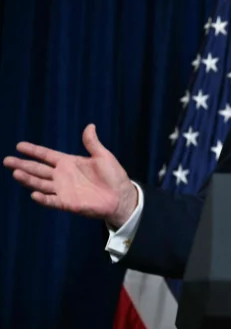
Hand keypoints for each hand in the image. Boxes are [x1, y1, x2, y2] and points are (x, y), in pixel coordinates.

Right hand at [3, 124, 136, 227]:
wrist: (121, 196)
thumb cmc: (113, 176)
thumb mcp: (103, 156)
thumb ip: (92, 143)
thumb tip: (90, 126)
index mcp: (69, 162)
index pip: (46, 155)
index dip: (33, 150)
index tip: (19, 145)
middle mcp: (62, 176)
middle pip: (38, 169)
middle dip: (22, 164)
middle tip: (6, 160)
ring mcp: (63, 189)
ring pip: (40, 183)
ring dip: (28, 179)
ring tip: (16, 173)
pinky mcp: (67, 203)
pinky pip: (52, 200)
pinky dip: (43, 198)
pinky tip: (34, 194)